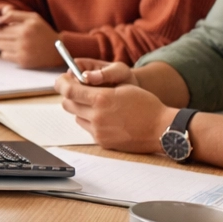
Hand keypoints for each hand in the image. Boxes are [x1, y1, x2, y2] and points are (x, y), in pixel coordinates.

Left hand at [0, 7, 60, 67]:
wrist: (57, 50)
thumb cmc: (43, 31)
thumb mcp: (33, 17)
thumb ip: (14, 14)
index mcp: (26, 28)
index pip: (2, 27)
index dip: (2, 27)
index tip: (6, 29)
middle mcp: (23, 39)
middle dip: (2, 35)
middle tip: (9, 36)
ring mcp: (22, 51)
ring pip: (0, 46)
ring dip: (4, 44)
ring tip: (13, 43)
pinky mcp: (22, 61)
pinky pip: (4, 55)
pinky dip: (7, 53)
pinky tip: (16, 50)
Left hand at [55, 63, 175, 153]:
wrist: (161, 129)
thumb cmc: (146, 104)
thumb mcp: (123, 86)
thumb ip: (100, 84)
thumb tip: (81, 80)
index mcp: (102, 99)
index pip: (69, 90)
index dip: (61, 83)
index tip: (61, 80)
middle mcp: (97, 116)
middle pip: (68, 104)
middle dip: (70, 96)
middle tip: (78, 90)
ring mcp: (98, 131)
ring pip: (77, 117)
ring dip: (81, 109)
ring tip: (98, 105)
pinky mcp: (102, 142)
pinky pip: (88, 129)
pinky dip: (91, 121)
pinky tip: (106, 118)